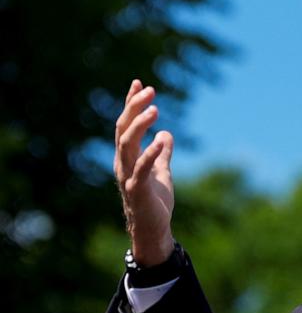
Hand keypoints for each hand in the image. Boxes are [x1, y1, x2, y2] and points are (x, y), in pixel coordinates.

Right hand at [114, 79, 175, 266]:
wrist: (153, 229)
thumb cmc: (155, 202)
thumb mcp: (162, 172)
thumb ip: (162, 153)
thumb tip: (166, 134)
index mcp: (128, 156)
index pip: (126, 124)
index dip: (131, 104)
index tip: (139, 83)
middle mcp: (123, 162)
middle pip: (124, 129)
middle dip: (134, 108)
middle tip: (150, 90)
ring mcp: (128, 175)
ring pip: (127, 144)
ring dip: (140, 125)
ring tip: (154, 108)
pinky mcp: (136, 190)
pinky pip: (141, 168)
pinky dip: (150, 154)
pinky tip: (160, 140)